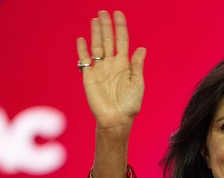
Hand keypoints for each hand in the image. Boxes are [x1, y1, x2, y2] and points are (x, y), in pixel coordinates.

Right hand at [76, 10, 145, 129]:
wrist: (116, 119)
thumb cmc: (129, 105)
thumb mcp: (137, 83)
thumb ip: (137, 65)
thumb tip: (142, 48)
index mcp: (124, 65)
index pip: (122, 41)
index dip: (120, 27)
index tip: (118, 14)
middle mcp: (111, 64)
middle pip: (108, 40)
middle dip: (106, 26)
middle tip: (103, 12)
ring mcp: (99, 69)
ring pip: (96, 46)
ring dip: (95, 33)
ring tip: (95, 19)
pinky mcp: (89, 76)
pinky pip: (84, 60)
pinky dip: (82, 50)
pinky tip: (81, 39)